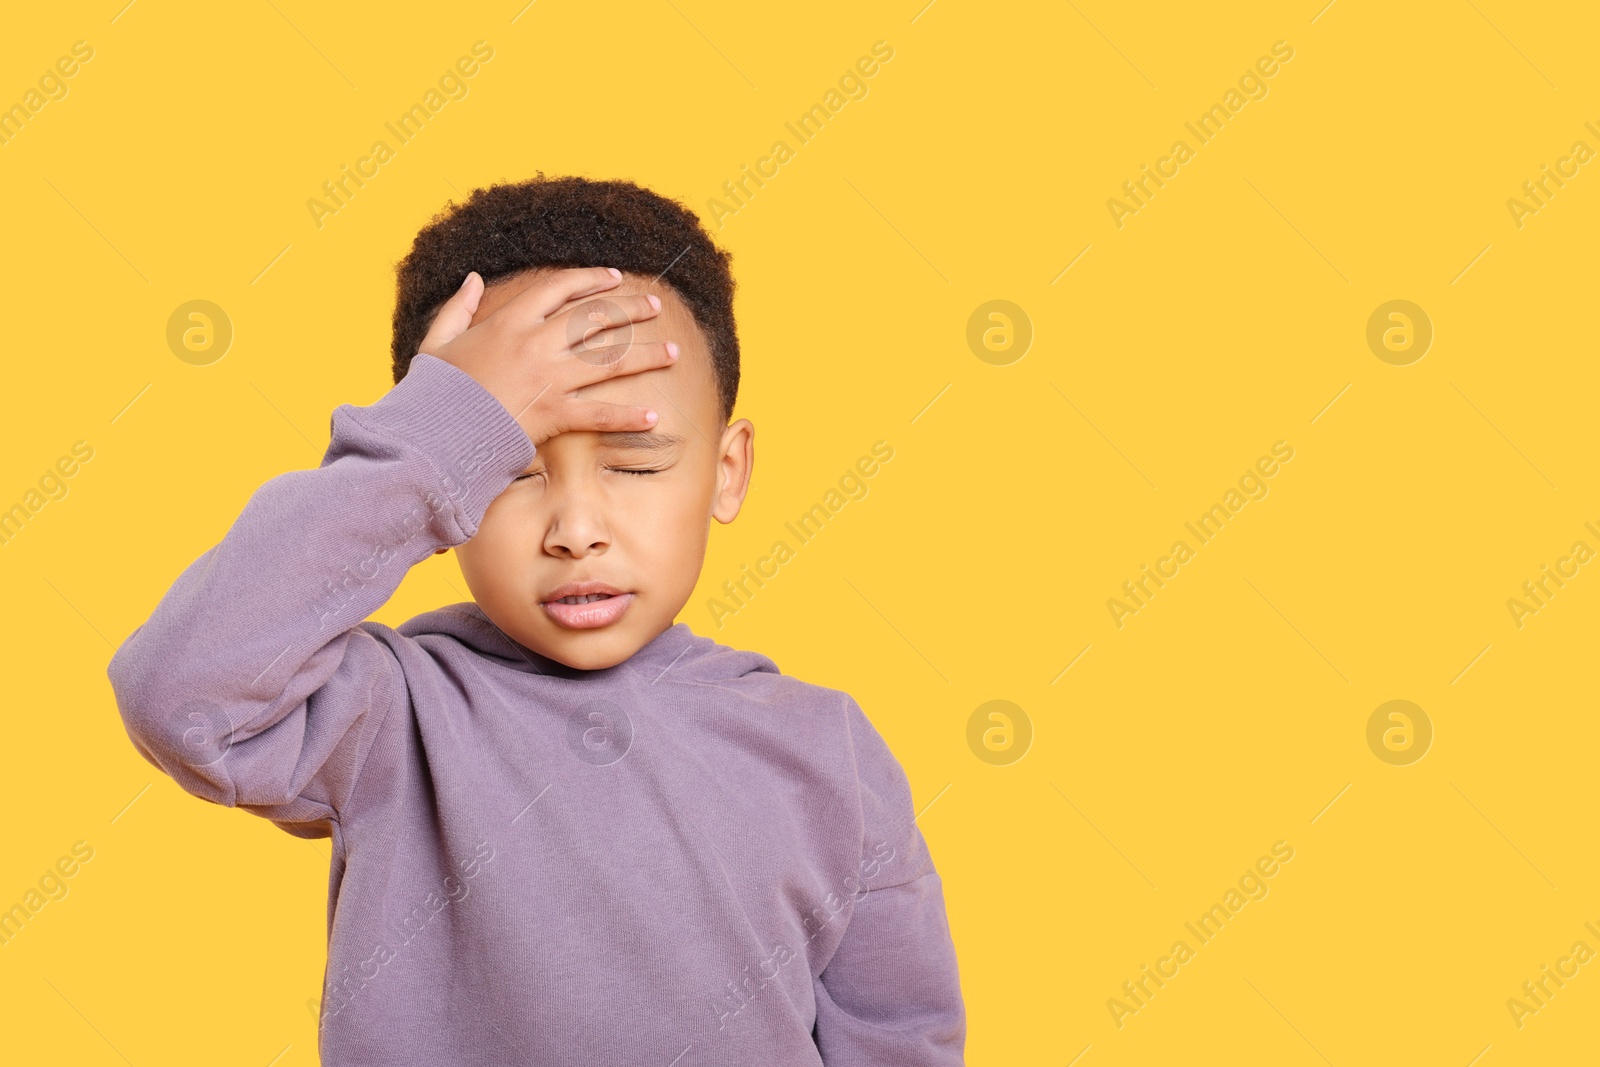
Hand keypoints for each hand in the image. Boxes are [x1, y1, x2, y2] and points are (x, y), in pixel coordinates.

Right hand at [418, 266, 677, 447]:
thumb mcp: (438, 341)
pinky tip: (654, 415)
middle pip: (596, 319)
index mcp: (510, 321)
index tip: (614, 277)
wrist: (432, 432)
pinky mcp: (553, 415)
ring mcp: (548, 379)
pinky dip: (628, 416)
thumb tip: (472, 278)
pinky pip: (600, 414)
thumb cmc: (434, 391)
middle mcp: (535, 344)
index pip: (560, 289)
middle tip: (655, 306)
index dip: (591, 280)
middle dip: (630, 310)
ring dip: (645, 355)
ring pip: (609, 361)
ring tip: (674, 353)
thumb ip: (458, 307)